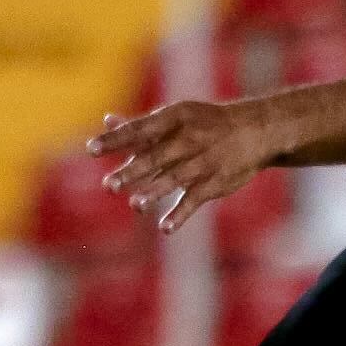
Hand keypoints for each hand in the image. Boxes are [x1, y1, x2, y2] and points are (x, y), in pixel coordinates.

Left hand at [87, 98, 278, 234]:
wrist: (254, 130)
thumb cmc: (205, 124)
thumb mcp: (176, 118)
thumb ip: (142, 126)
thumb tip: (107, 122)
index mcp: (175, 119)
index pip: (139, 129)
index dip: (115, 139)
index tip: (91, 148)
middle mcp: (188, 139)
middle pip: (156, 156)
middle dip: (133, 171)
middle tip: (109, 185)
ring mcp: (203, 162)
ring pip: (176, 178)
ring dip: (155, 192)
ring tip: (135, 205)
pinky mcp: (215, 182)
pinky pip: (195, 199)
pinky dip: (181, 214)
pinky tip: (165, 228)